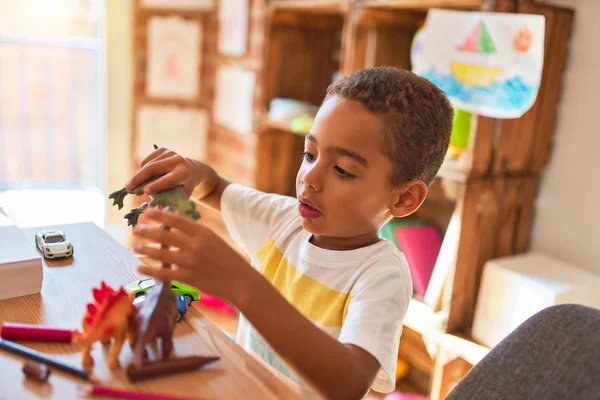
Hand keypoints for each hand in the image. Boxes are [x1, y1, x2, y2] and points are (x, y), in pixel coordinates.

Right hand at [125, 147, 205, 198]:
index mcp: (184, 173)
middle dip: (138, 179)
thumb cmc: (184, 188)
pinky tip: (143, 176)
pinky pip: (146, 160)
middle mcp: (177, 161)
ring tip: (132, 185)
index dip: (156, 185)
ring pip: (147, 164)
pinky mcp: (163, 150)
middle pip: (153, 169)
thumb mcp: (181, 196)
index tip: (144, 192)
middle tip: (127, 188)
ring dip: (138, 175)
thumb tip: (154, 212)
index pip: (168, 179)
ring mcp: (169, 153)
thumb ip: (169, 203)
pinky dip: (142, 169)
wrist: (191, 170)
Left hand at [132, 207, 250, 303]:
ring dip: (145, 249)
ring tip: (135, 246)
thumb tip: (175, 223)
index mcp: (203, 232)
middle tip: (136, 229)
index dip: (159, 215)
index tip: (146, 212)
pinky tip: (139, 268)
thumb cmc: (228, 259)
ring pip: (160, 253)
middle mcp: (195, 245)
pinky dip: (149, 271)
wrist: (240, 281)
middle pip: (164, 235)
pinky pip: (163, 273)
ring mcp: (190, 262)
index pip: (175, 220)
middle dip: (147, 231)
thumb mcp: (214, 239)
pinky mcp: (188, 278)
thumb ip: (196, 233)